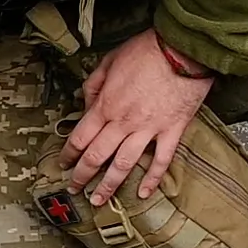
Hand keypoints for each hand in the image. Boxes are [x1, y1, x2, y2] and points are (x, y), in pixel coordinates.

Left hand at [58, 29, 214, 206]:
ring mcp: (149, 129)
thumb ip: (94, 85)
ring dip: (109, 185)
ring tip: (99, 199)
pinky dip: (153, 178)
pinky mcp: (173, 130)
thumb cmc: (148, 50)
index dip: (69, 154)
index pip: (80, 137)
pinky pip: (161, 160)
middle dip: (82, 176)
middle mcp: (123, 122)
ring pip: (123, 164)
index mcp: (106, 105)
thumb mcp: (110, 61)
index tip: (63, 164)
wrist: (184, 48)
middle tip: (74, 188)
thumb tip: (84, 103)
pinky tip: (144, 193)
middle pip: (96, 156)